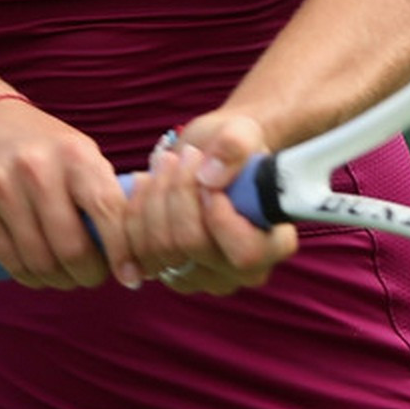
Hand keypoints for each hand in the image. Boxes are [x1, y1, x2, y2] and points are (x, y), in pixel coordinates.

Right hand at [0, 95, 126, 289]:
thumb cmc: (42, 145)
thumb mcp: (79, 152)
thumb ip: (105, 191)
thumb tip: (138, 242)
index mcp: (75, 155)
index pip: (108, 213)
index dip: (123, 253)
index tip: (131, 276)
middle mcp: (38, 170)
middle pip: (72, 248)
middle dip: (88, 274)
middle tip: (91, 277)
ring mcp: (1, 188)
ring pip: (39, 261)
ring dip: (57, 281)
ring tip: (64, 277)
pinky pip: (7, 259)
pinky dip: (27, 277)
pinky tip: (36, 275)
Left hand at [124, 112, 297, 294]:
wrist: (209, 158)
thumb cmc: (233, 149)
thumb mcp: (243, 131)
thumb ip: (236, 145)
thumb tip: (209, 177)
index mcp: (274, 244)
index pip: (246, 254)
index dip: (221, 220)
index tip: (209, 182)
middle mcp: (240, 272)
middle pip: (193, 246)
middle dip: (179, 193)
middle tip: (182, 156)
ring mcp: (202, 277)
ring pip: (161, 248)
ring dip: (155, 197)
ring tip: (165, 163)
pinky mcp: (168, 273)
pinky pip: (138, 250)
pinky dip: (136, 212)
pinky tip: (147, 183)